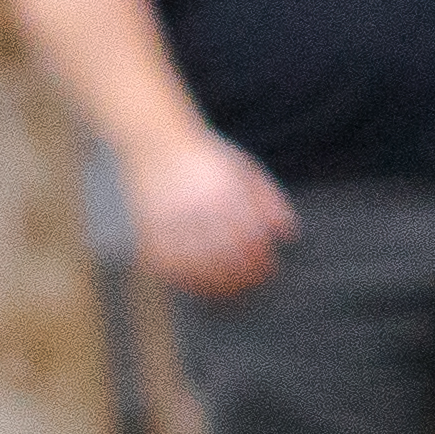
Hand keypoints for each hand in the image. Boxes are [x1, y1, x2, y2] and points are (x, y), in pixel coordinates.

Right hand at [126, 132, 296, 298]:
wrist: (156, 141)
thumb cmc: (206, 156)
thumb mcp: (244, 168)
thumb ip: (269, 199)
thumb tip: (287, 234)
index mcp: (225, 190)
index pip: (249, 237)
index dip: (259, 260)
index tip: (267, 271)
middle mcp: (196, 206)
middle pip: (222, 256)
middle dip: (239, 277)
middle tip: (248, 286)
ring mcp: (169, 218)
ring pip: (193, 265)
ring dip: (210, 284)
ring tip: (224, 292)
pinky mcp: (147, 227)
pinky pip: (163, 262)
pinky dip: (179, 278)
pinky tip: (193, 284)